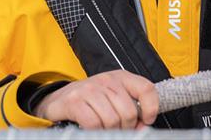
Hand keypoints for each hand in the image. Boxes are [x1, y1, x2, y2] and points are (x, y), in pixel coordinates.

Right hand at [34, 70, 158, 128]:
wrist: (59, 99)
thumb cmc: (91, 100)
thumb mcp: (114, 97)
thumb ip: (130, 108)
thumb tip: (143, 126)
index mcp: (121, 77)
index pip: (146, 88)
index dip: (151, 108)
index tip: (147, 121)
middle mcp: (107, 80)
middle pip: (129, 112)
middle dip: (127, 128)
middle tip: (120, 130)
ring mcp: (90, 89)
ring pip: (112, 120)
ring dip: (110, 132)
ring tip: (105, 130)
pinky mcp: (74, 102)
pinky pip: (93, 124)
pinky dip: (96, 132)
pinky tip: (93, 130)